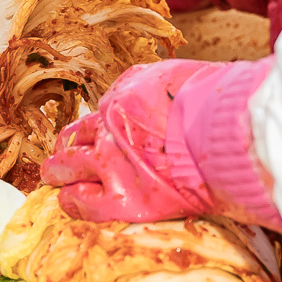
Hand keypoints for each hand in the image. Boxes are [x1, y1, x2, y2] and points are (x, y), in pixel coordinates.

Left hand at [43, 58, 280, 228]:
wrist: (228, 133)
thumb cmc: (218, 105)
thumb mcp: (182, 78)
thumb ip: (162, 87)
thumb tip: (162, 93)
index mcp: (127, 95)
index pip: (102, 110)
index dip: (99, 124)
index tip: (100, 132)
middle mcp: (111, 125)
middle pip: (76, 135)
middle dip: (68, 144)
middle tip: (62, 154)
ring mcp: (112, 162)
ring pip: (67, 166)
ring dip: (58, 171)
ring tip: (54, 176)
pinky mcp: (123, 197)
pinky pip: (82, 203)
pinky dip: (72, 202)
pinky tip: (68, 201)